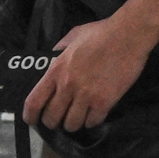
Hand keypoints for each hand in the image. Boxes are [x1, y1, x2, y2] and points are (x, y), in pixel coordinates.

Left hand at [21, 17, 152, 132]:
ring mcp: (86, 95)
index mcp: (57, 70)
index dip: (30, 115)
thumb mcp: (73, 35)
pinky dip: (92, 121)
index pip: (34, 101)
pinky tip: (94, 114)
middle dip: (53, 122)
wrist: (128, 36)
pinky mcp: (104, 102)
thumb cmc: (102, 33)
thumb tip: (53, 56)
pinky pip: (92, 122)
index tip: (33, 120)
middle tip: (60, 119)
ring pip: (72, 124)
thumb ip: (61, 48)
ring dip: (74, 123)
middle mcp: (68, 86)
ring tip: (78, 118)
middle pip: (52, 118)